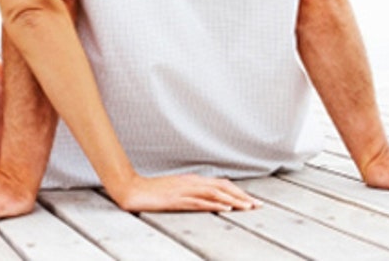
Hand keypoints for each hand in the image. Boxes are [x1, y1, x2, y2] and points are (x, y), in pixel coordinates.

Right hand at [108, 173, 260, 212]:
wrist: (131, 189)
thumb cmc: (152, 191)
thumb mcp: (176, 191)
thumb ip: (191, 193)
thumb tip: (208, 199)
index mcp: (192, 180)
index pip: (221, 184)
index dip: (238, 192)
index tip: (252, 201)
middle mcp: (191, 182)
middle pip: (222, 187)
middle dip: (242, 196)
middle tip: (257, 206)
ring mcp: (184, 190)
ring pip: (214, 193)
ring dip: (233, 200)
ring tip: (247, 207)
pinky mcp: (176, 199)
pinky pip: (199, 201)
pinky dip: (214, 204)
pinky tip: (225, 208)